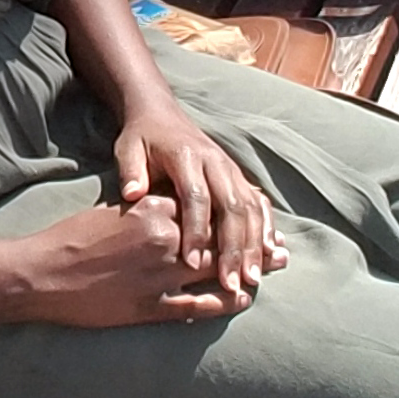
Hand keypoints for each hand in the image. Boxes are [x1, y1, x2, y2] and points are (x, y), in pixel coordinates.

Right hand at [0, 200, 252, 327]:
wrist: (41, 273)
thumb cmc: (69, 238)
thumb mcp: (110, 211)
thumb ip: (143, 209)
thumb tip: (164, 207)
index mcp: (153, 213)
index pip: (205, 210)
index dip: (233, 215)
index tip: (254, 217)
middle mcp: (166, 242)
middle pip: (221, 239)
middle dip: (253, 244)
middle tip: (281, 249)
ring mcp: (161, 277)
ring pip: (218, 272)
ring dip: (249, 271)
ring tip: (272, 271)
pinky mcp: (152, 307)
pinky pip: (199, 305)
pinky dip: (224, 302)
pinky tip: (242, 300)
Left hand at [114, 103, 284, 295]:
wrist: (161, 114)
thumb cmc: (142, 139)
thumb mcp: (128, 149)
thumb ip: (131, 171)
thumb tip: (132, 194)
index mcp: (187, 156)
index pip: (196, 197)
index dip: (195, 231)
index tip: (191, 263)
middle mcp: (216, 162)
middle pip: (232, 208)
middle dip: (234, 248)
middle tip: (231, 283)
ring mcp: (232, 170)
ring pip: (251, 209)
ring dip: (254, 245)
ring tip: (252, 278)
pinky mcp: (240, 177)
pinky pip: (260, 203)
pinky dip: (267, 228)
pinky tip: (271, 253)